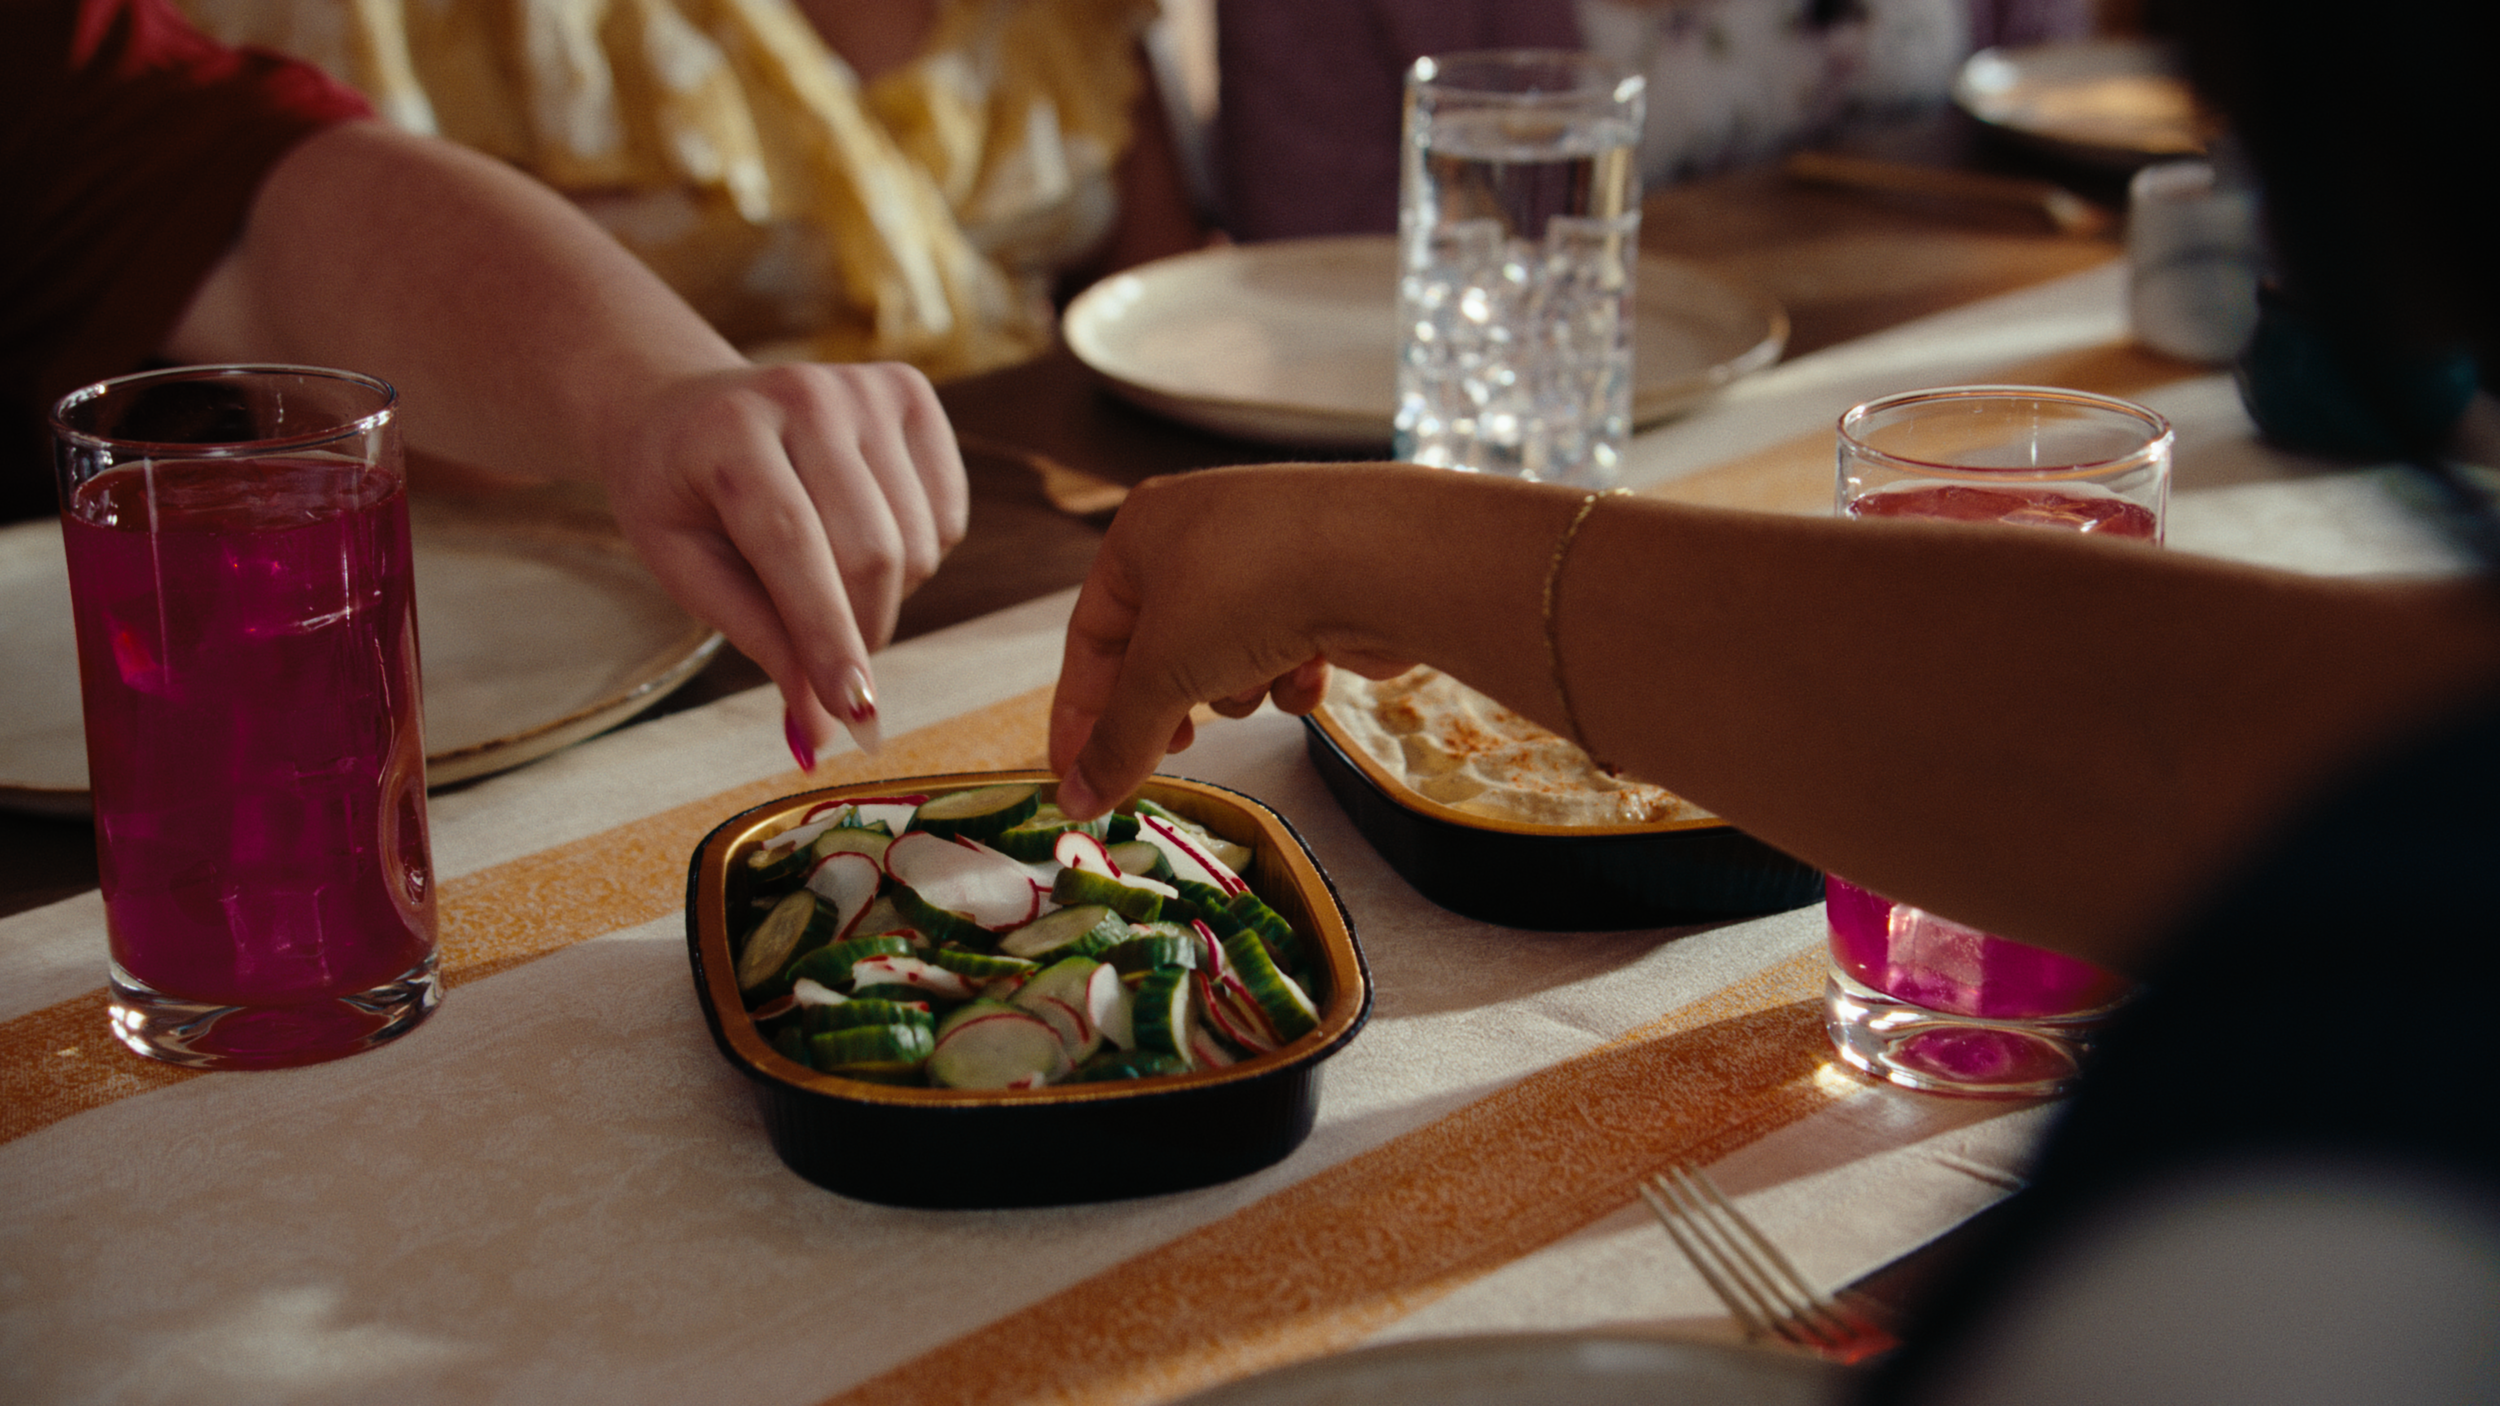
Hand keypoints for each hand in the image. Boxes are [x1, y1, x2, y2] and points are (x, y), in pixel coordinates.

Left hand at [596, 361, 967, 759]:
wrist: (685, 408)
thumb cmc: (678, 497)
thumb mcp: (686, 570)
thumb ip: (759, 640)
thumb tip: (820, 736)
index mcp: (730, 430)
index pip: (794, 545)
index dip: (829, 636)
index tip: (856, 717)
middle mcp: (807, 394)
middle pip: (871, 550)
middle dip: (862, 633)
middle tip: (836, 671)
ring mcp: (866, 387)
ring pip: (919, 543)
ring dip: (887, 596)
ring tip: (829, 579)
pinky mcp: (912, 392)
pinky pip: (948, 517)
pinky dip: (919, 554)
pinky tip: (864, 538)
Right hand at [1048, 466, 1420, 817]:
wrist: (1380, 560)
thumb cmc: (1250, 591)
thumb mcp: (1164, 676)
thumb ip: (1119, 742)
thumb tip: (1076, 801)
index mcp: (1143, 533)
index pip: (1090, 635)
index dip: (1080, 711)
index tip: (1073, 775)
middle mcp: (1200, 537)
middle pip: (1159, 651)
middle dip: (1172, 704)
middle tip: (1180, 748)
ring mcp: (1265, 559)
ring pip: (1223, 658)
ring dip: (1236, 688)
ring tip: (1256, 680)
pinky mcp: (1321, 589)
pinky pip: (1282, 652)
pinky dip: (1288, 674)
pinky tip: (1308, 667)